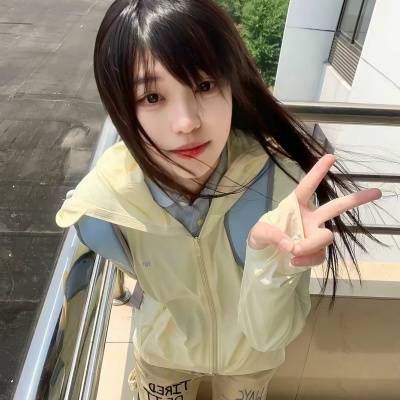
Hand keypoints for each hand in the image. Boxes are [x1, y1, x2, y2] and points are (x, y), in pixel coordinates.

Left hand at [248, 154, 381, 266]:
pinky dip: (308, 259)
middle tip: (375, 192)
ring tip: (293, 252)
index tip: (330, 156)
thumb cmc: (261, 236)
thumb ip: (272, 235)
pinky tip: (294, 262)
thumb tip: (292, 246)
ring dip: (311, 245)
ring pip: (326, 237)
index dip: (317, 172)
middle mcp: (310, 218)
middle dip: (355, 200)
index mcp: (295, 205)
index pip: (307, 187)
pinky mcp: (315, 250)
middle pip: (335, 208)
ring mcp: (314, 234)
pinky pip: (319, 255)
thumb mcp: (259, 232)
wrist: (263, 255)